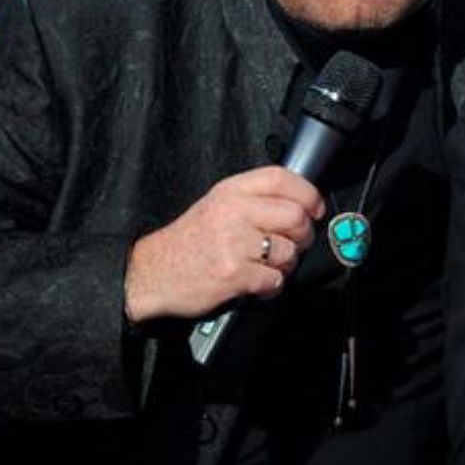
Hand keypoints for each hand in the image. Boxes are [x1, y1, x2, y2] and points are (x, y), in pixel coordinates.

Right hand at [123, 166, 324, 322]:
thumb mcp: (216, 205)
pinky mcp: (233, 274)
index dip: (307, 193)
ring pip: (289, 251)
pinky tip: (258, 283)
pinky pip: (275, 280)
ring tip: (269, 266)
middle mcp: (233, 212)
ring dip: (287, 265)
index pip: (281, 178)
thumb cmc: (188, 242)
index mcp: (230, 191)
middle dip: (303, 235)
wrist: (150, 273)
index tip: (314, 209)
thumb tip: (298, 202)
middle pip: (295, 216)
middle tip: (295, 244)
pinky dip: (272, 286)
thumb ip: (252, 199)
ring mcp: (233, 243)